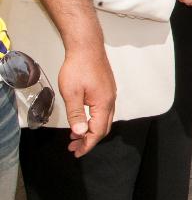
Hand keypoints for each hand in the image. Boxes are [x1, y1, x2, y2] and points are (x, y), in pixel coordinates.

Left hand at [58, 43, 115, 157]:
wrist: (87, 47)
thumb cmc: (78, 68)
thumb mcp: (71, 93)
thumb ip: (76, 114)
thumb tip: (79, 133)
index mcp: (103, 103)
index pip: (97, 131)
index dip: (87, 144)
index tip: (76, 152)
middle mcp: (111, 100)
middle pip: (104, 127)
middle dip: (89, 140)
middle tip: (74, 147)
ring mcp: (110, 93)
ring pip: (104, 119)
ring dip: (91, 130)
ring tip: (75, 136)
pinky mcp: (107, 88)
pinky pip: (104, 110)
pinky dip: (94, 120)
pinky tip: (83, 119)